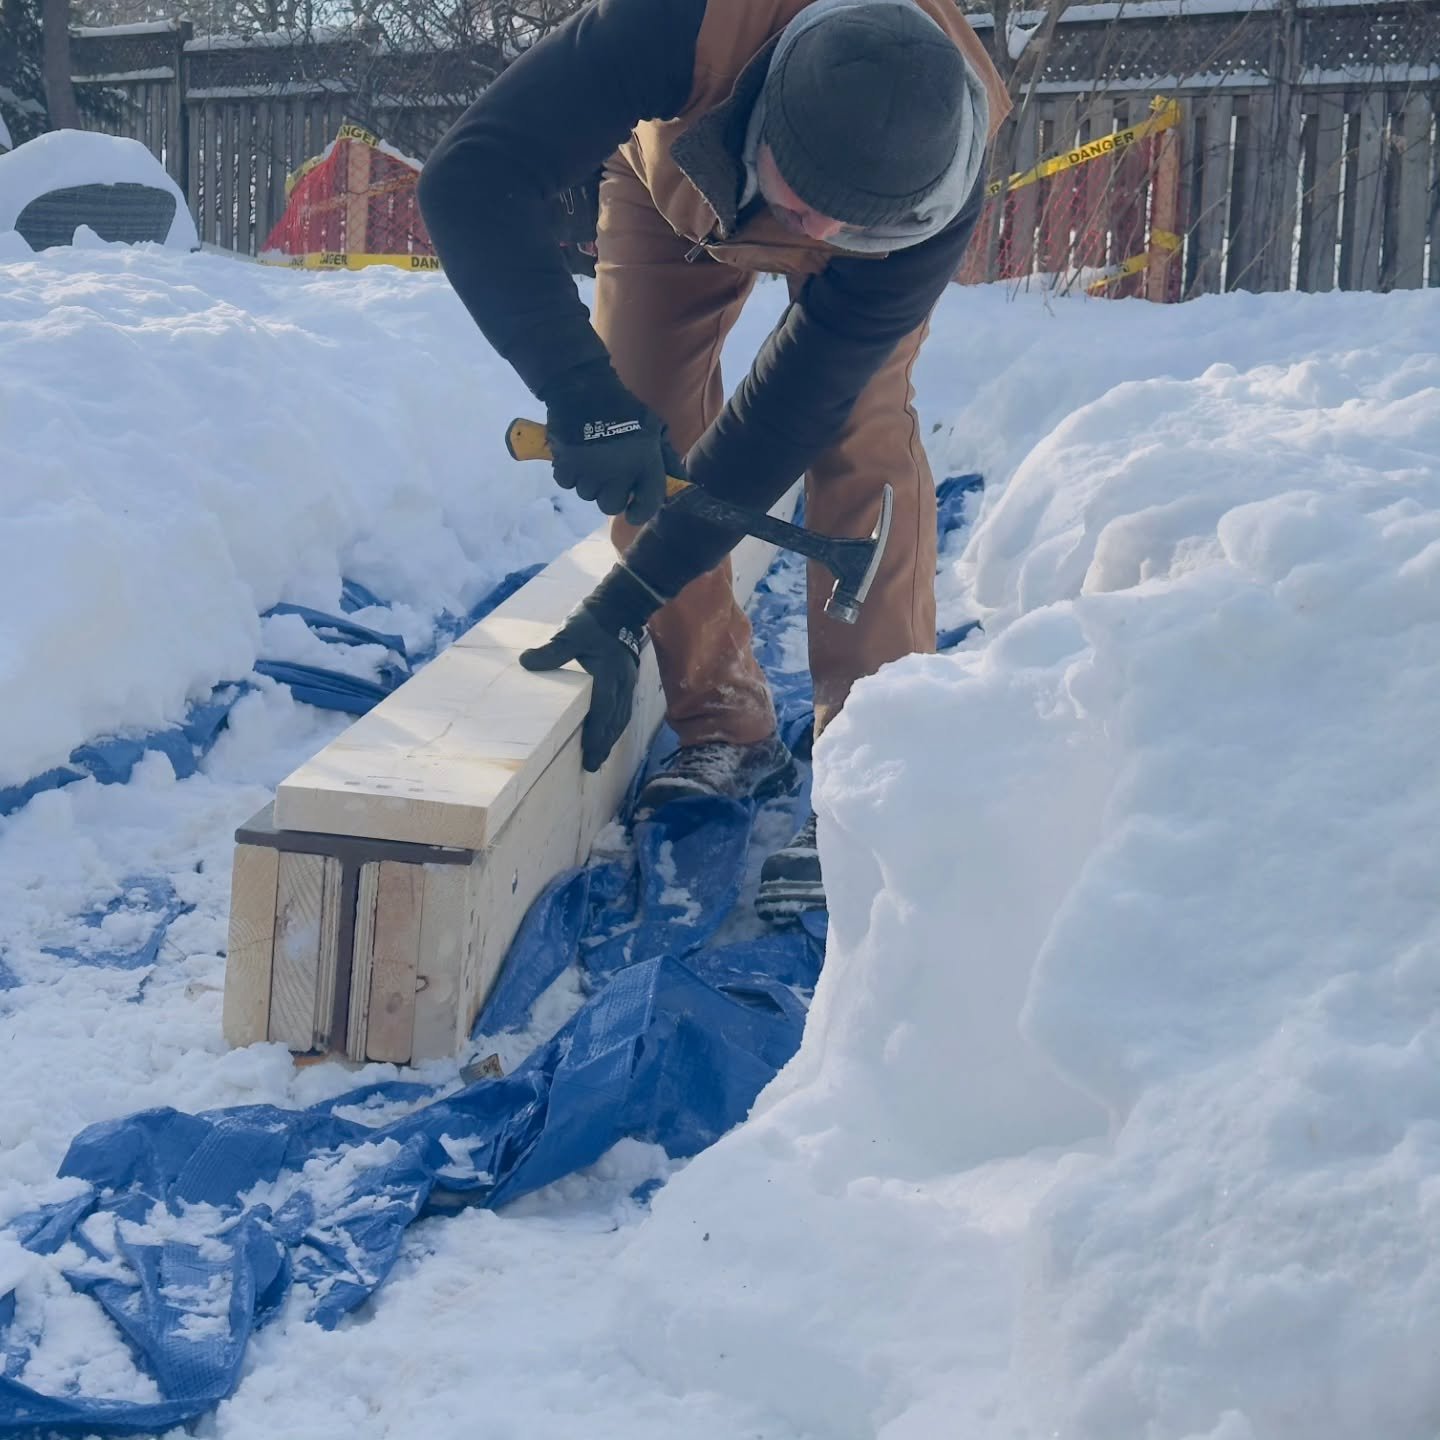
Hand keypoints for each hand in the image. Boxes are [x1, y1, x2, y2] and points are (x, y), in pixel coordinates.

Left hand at [518, 565, 662, 771]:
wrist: (621, 604)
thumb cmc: (593, 620)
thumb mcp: (570, 633)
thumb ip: (551, 651)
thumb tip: (526, 662)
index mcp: (608, 675)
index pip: (603, 711)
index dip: (596, 734)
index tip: (589, 754)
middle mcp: (622, 683)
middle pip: (615, 721)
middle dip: (604, 744)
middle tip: (592, 765)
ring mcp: (627, 682)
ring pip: (622, 717)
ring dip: (611, 737)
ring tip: (600, 755)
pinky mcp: (628, 679)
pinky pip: (624, 708)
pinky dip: (616, 725)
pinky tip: (609, 732)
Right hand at [542, 363, 681, 525]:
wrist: (585, 388)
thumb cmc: (624, 408)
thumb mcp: (654, 428)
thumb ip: (667, 457)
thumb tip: (681, 480)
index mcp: (643, 464)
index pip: (647, 506)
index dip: (641, 512)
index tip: (634, 509)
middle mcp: (617, 474)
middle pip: (611, 507)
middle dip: (611, 496)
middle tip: (610, 480)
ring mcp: (589, 472)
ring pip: (588, 495)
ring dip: (590, 484)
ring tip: (592, 464)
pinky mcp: (565, 466)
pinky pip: (567, 483)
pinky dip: (570, 474)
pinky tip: (576, 459)